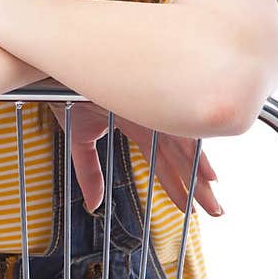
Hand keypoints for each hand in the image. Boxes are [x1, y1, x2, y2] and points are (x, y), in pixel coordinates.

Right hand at [46, 99, 222, 217]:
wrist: (63, 68)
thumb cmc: (69, 91)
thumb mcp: (80, 140)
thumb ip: (89, 173)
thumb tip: (95, 205)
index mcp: (138, 121)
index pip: (162, 159)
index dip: (177, 182)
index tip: (192, 202)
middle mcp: (154, 116)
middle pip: (180, 158)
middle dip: (197, 187)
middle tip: (215, 210)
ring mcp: (158, 109)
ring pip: (186, 150)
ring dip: (200, 179)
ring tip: (214, 203)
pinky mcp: (156, 102)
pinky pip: (183, 132)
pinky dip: (197, 154)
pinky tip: (209, 174)